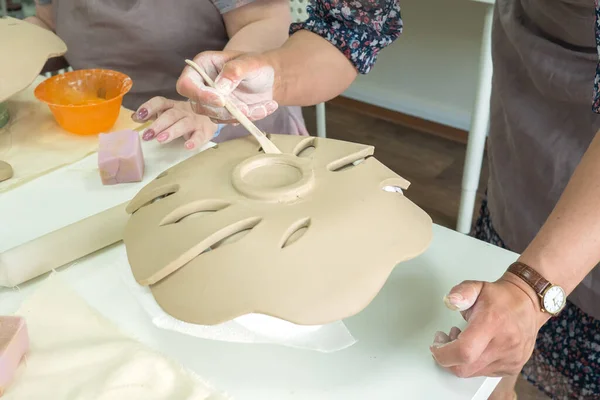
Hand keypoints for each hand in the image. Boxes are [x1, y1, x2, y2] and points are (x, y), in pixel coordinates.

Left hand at [132, 97, 217, 149]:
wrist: (212, 117)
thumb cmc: (184, 117)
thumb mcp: (169, 113)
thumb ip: (152, 114)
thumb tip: (133, 117)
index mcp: (172, 106)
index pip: (160, 102)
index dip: (149, 108)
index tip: (139, 116)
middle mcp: (183, 111)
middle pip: (170, 115)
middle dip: (158, 124)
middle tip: (148, 135)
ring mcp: (195, 120)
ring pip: (183, 124)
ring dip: (172, 131)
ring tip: (161, 140)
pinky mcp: (204, 131)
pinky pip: (199, 136)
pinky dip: (194, 141)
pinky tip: (187, 146)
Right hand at [176, 51, 278, 122]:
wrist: (270, 79)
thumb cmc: (257, 65)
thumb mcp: (251, 63)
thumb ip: (235, 71)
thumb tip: (219, 87)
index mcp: (203, 65)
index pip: (186, 84)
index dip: (200, 95)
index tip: (222, 100)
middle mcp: (202, 84)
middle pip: (198, 106)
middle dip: (223, 110)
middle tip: (245, 108)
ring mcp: (211, 101)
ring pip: (214, 117)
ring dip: (238, 115)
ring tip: (261, 106)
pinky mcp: (222, 113)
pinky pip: (229, 121)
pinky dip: (248, 118)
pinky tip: (263, 107)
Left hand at [430, 273, 547, 377]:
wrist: (529, 304)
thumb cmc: (502, 298)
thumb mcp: (477, 286)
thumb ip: (461, 292)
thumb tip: (450, 301)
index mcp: (492, 324)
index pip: (464, 351)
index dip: (443, 353)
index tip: (436, 344)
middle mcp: (503, 345)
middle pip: (465, 368)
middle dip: (448, 358)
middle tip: (445, 339)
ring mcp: (510, 359)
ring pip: (473, 372)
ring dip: (460, 360)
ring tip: (462, 339)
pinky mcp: (512, 367)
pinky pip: (485, 373)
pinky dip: (474, 363)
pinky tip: (475, 347)